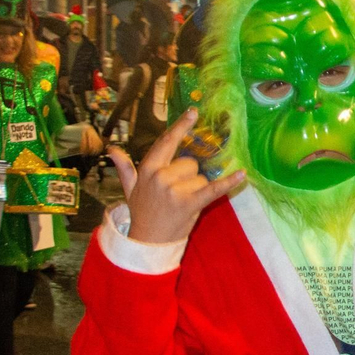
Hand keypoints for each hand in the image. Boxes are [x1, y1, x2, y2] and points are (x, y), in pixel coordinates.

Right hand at [117, 108, 245, 243]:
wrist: (147, 241)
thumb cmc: (142, 213)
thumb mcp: (130, 189)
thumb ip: (125, 168)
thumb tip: (112, 150)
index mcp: (148, 169)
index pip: (167, 142)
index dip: (181, 126)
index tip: (194, 113)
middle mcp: (161, 176)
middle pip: (190, 163)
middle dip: (189, 176)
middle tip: (177, 194)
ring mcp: (175, 190)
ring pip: (201, 178)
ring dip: (197, 189)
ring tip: (182, 203)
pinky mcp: (189, 203)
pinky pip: (213, 189)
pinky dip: (229, 183)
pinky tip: (242, 175)